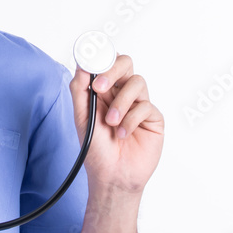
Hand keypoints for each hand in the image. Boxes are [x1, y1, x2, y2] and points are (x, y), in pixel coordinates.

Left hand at [70, 55, 163, 194]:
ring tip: (111, 123)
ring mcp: (138, 104)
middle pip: (125, 63)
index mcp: (103, 91)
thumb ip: (79, 90)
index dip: (100, 55)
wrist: (113, 177)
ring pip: (137, 82)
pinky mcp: (153, 118)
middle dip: (112, 71)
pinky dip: (131, 120)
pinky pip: (145, 106)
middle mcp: (122, 94)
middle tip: (99, 88)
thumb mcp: (81, 118)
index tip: (91, 55)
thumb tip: (81, 64)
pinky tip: (123, 134)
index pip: (106, 63)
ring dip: (121, 103)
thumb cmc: (96, 150)